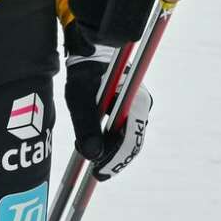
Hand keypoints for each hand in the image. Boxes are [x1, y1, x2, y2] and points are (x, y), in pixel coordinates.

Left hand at [62, 22, 152, 178]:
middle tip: (96, 171)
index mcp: (133, 98)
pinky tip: (99, 145)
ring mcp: (137, 104)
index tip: (99, 173)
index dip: (116, 159)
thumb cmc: (84, 68)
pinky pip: (127, 128)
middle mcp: (140, 102)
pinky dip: (114, 140)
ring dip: (114, 150)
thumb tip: (93, 155)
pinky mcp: (130, 104)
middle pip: (133, 140)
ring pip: (131, 136)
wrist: (90, 47)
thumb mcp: (80, 97)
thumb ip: (87, 125)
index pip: (131, 137)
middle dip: (115, 158)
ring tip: (94, 157)